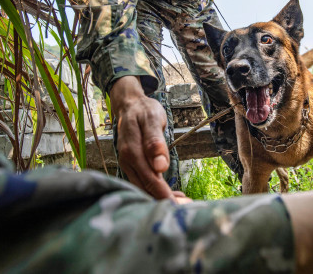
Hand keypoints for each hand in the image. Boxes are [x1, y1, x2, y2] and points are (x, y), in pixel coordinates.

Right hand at [110, 76, 173, 199]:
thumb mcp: (152, 119)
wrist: (130, 104)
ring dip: (161, 197)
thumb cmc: (144, 110)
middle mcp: (126, 162)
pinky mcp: (131, 165)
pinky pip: (142, 181)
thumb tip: (160, 166)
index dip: (165, 195)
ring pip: (143, 187)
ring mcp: (127, 164)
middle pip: (146, 188)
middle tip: (186, 208)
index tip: (180, 206)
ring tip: (182, 202)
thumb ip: (155, 142)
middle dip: (165, 200)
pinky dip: (156, 189)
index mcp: (132, 152)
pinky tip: (170, 193)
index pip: (150, 180)